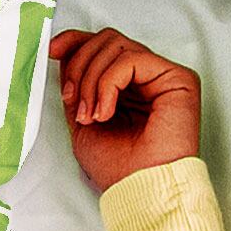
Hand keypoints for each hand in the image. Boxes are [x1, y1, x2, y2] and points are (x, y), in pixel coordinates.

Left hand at [50, 28, 200, 192]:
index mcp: (128, 87)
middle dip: (79, 66)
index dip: (75, 41)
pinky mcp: (178, 78)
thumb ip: (77, 85)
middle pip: (106, 40)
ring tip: (91, 114)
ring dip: (92, 79)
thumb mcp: (81, 120)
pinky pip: (131, 58)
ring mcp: (163, 76)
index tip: (51, 50)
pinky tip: (106, 111)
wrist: (138, 190)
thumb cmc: (117, 168)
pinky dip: (108, 83)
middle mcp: (147, 78)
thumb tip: (63, 53)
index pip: (102, 46)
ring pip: (116, 45)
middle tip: (73, 100)